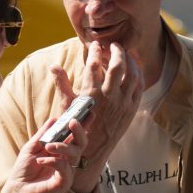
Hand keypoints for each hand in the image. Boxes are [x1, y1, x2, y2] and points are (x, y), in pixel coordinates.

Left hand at [1, 117, 87, 192]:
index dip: (83, 125)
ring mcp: (67, 171)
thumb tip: (55, 118)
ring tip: (48, 146)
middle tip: (72, 122)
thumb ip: (44, 134)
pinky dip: (53, 161)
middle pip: (82, 143)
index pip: (74, 136)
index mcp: (60, 151)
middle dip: (79, 131)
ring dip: (62, 146)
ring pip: (75, 153)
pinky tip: (41, 161)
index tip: (89, 112)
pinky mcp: (65, 182)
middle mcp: (67, 160)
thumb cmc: (24, 171)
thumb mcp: (32, 147)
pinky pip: (65, 167)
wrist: (17, 191)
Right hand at [50, 41, 142, 192]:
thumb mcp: (68, 104)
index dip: (94, 51)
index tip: (94, 44)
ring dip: (129, 60)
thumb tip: (53, 66)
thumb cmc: (78, 125)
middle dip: (116, 50)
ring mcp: (123, 103)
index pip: (93, 64)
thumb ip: (62, 83)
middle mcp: (109, 97)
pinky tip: (133, 68)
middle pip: (117, 65)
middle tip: (113, 45)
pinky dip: (137, 73)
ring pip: (132, 73)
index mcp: (91, 94)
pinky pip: (139, 85)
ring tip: (124, 54)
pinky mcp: (132, 108)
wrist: (94, 148)